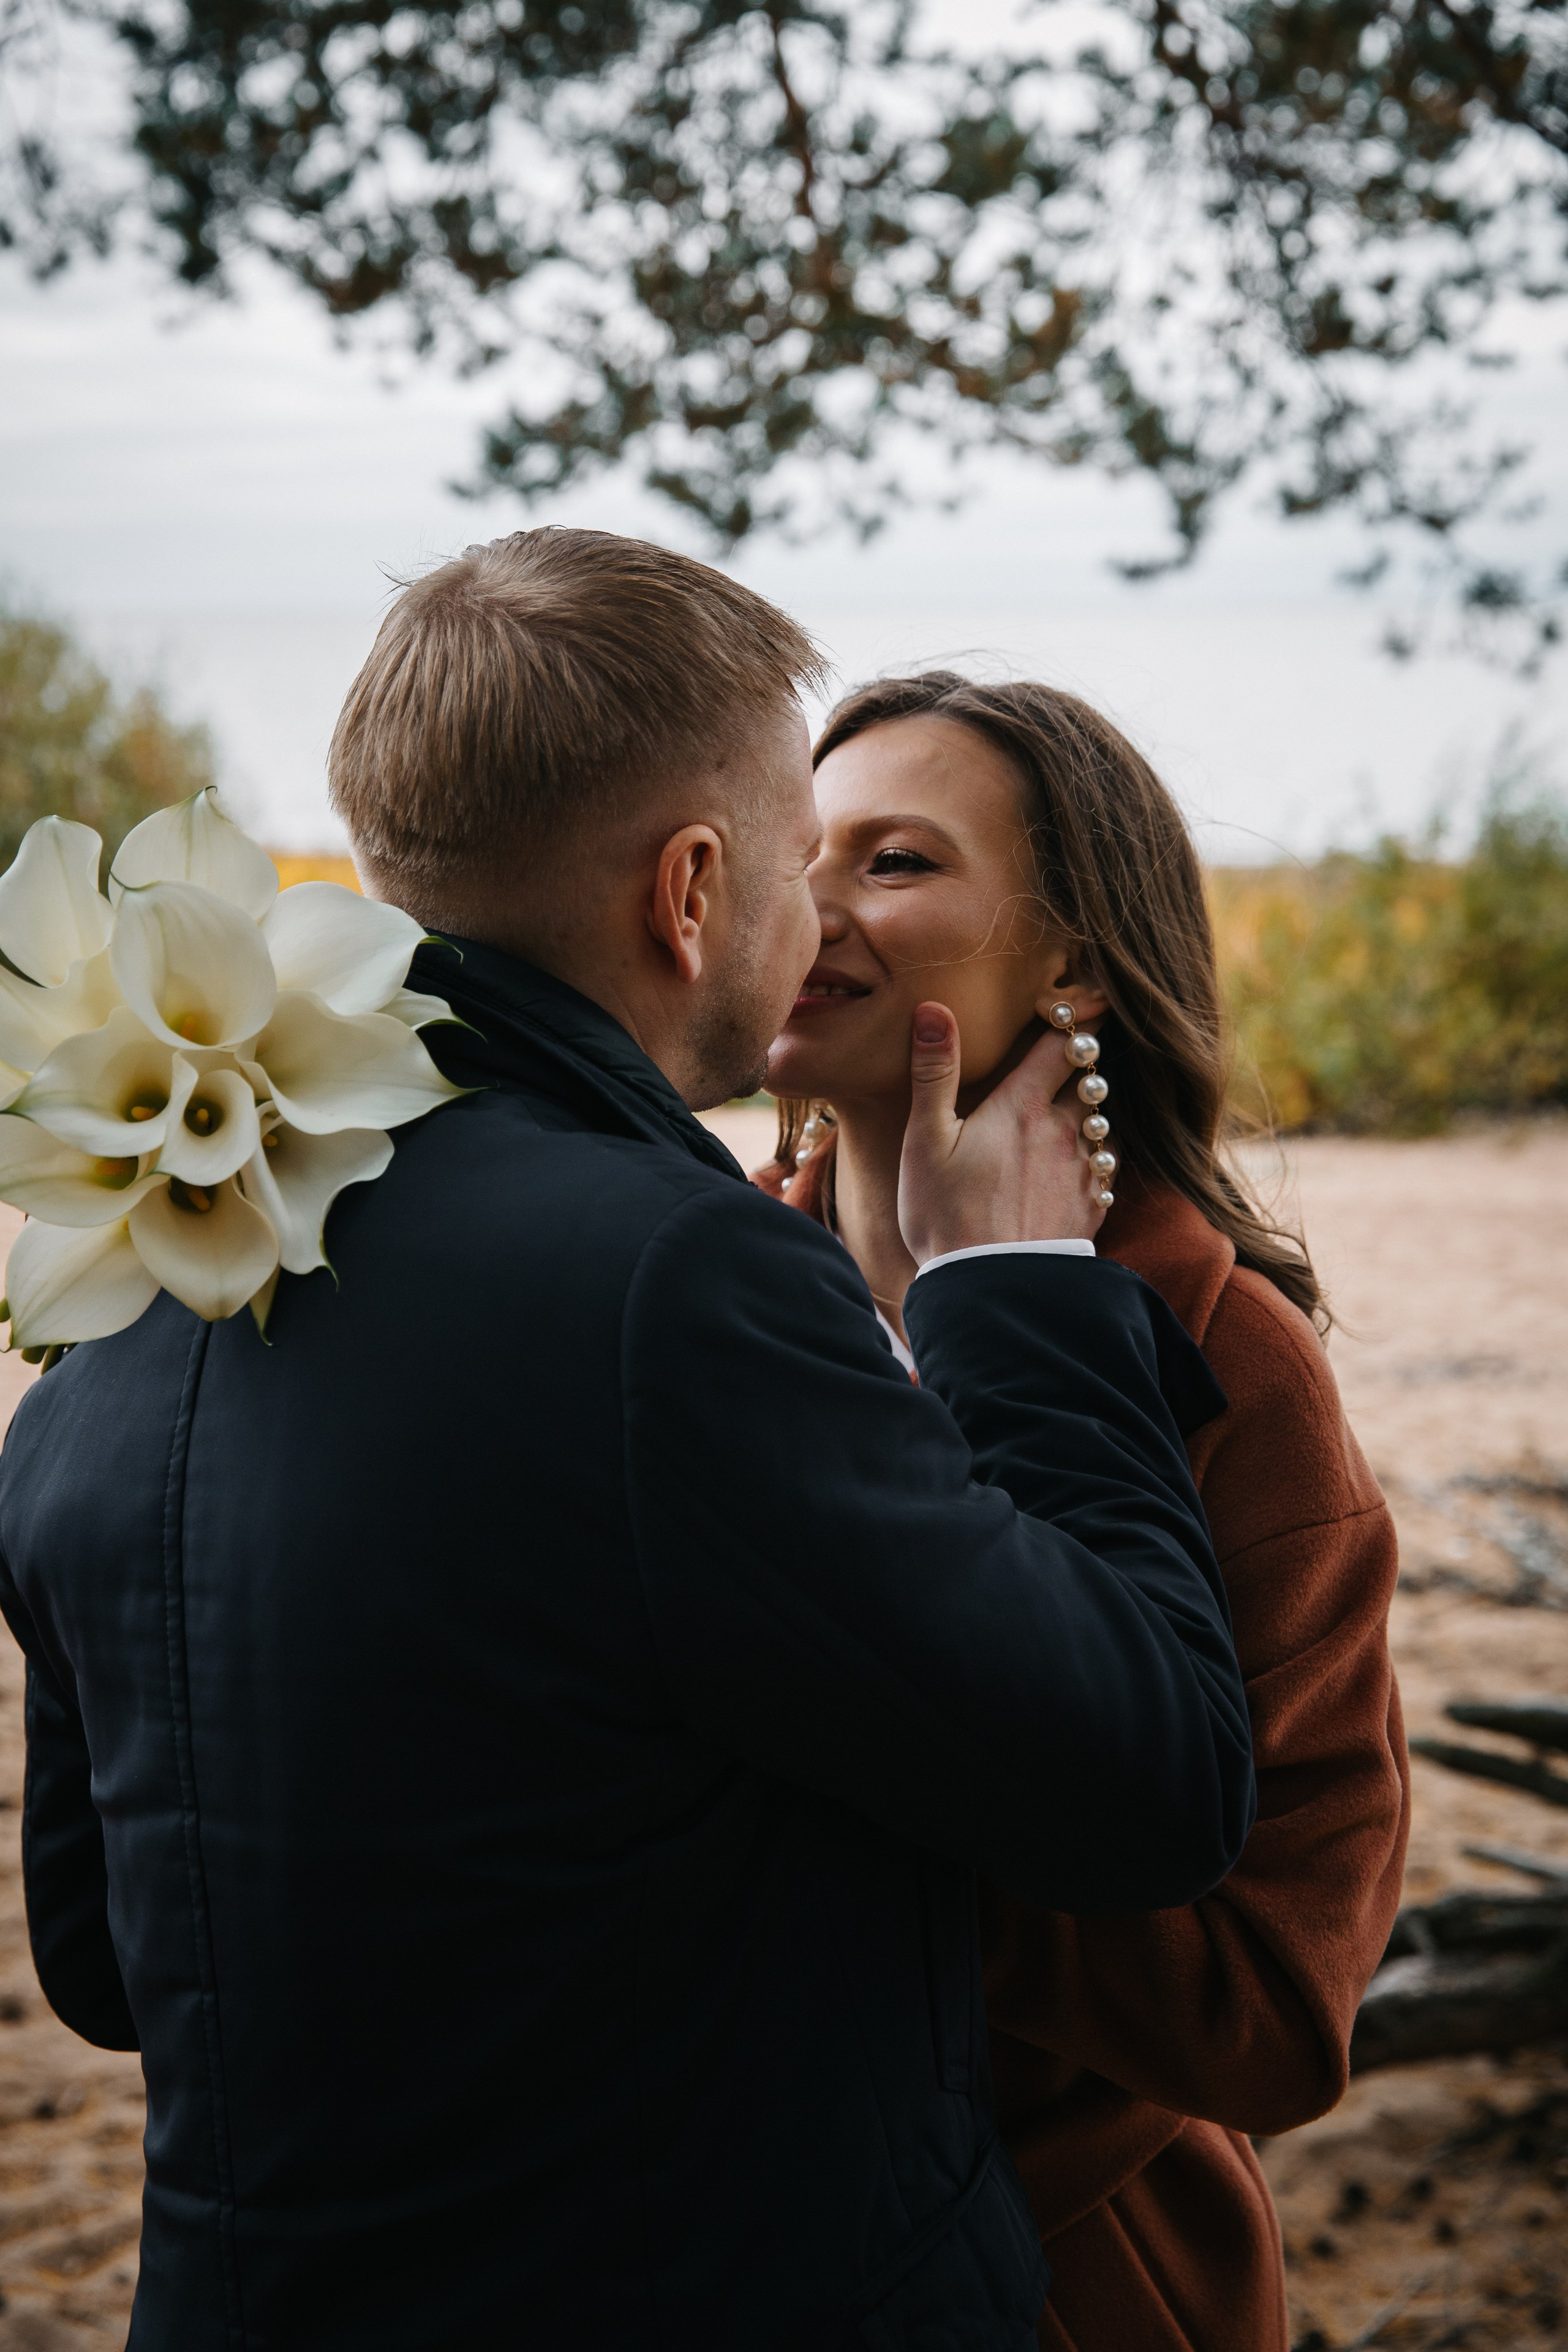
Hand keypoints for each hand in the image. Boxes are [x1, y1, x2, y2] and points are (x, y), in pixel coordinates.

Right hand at [897, 1003, 1106, 1265]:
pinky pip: (1105, 1168)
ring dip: (1087, 1113)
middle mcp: (1063, 1131)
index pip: (1063, 1042)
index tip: (1083, 997)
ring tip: (1066, 1114)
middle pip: (1089, 1078)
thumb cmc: (945, 1215)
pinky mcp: (1091, 1208)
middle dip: (1081, 1062)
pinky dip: (1093, 1158)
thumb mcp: (925, 1141)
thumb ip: (934, 1072)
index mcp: (1022, 1106)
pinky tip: (1072, 1167)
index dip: (1075, 1015)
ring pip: (1100, 1123)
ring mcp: (1083, 1171)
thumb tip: (932, 1009)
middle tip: (1070, 1051)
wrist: (988, 1291)